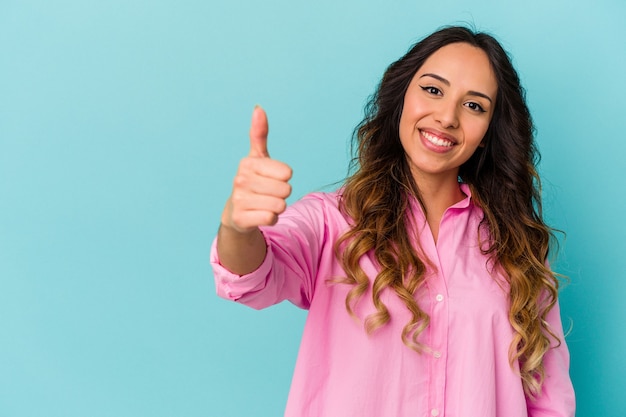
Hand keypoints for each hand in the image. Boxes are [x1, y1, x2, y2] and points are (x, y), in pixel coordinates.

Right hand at [221, 106, 292, 233]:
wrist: (236, 212)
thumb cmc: (253, 181)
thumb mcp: (257, 158)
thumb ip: (259, 134)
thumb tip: (258, 108)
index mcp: (248, 163)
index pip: (287, 173)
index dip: (284, 178)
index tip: (271, 178)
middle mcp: (240, 180)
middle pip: (286, 190)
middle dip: (282, 194)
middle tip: (268, 193)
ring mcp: (239, 200)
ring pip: (280, 205)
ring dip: (277, 207)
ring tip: (264, 203)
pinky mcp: (240, 219)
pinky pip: (271, 218)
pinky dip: (271, 219)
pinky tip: (260, 214)